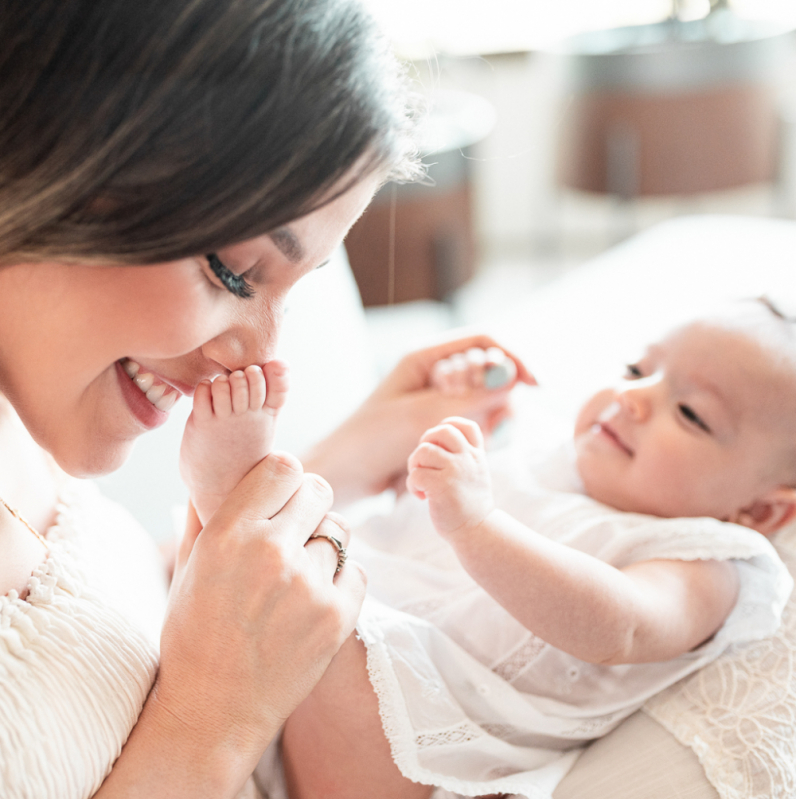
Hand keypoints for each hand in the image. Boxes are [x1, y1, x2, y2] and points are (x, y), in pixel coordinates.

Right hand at [157, 452, 366, 772]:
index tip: (281, 494)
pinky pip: (356, 569)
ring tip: (302, 568)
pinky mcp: (337, 616)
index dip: (285, 478)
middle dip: (308, 503)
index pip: (284, 467)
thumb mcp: (187, 567)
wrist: (213, 711)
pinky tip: (314, 597)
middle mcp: (271, 553)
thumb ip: (204, 513)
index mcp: (229, 534)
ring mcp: (308, 586)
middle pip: (318, 490)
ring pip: (339, 529)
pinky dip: (340, 579)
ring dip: (324, 541)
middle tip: (296, 527)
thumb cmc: (194, 636)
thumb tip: (218, 473)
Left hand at [303, 331, 533, 503]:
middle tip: (495, 421)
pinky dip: (481, 428)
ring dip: (491, 413)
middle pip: (489, 367)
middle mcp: (436, 371)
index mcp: (426, 356)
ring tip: (477, 437)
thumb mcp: (423, 416)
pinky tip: (467, 448)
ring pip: (486, 394)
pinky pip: (475, 415)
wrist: (347, 472)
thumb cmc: (373, 439)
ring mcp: (439, 395)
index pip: (484, 341)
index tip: (534, 383)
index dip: (513, 357)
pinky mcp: (440, 419)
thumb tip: (514, 381)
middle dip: (501, 391)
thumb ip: (470, 398)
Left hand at [407, 417, 493, 537]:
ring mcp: (456, 471)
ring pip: (423, 451)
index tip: (440, 445)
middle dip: (425, 443)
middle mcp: (468, 459)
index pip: (465, 427)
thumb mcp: (474, 474)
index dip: (448, 427)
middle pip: (441, 432)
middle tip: (424, 463)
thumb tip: (431, 443)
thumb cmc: (469, 505)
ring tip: (421, 482)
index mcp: (476, 455)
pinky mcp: (442, 486)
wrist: (477, 532)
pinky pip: (416, 474)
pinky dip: (413, 486)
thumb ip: (461, 457)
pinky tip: (422, 497)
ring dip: (414, 466)